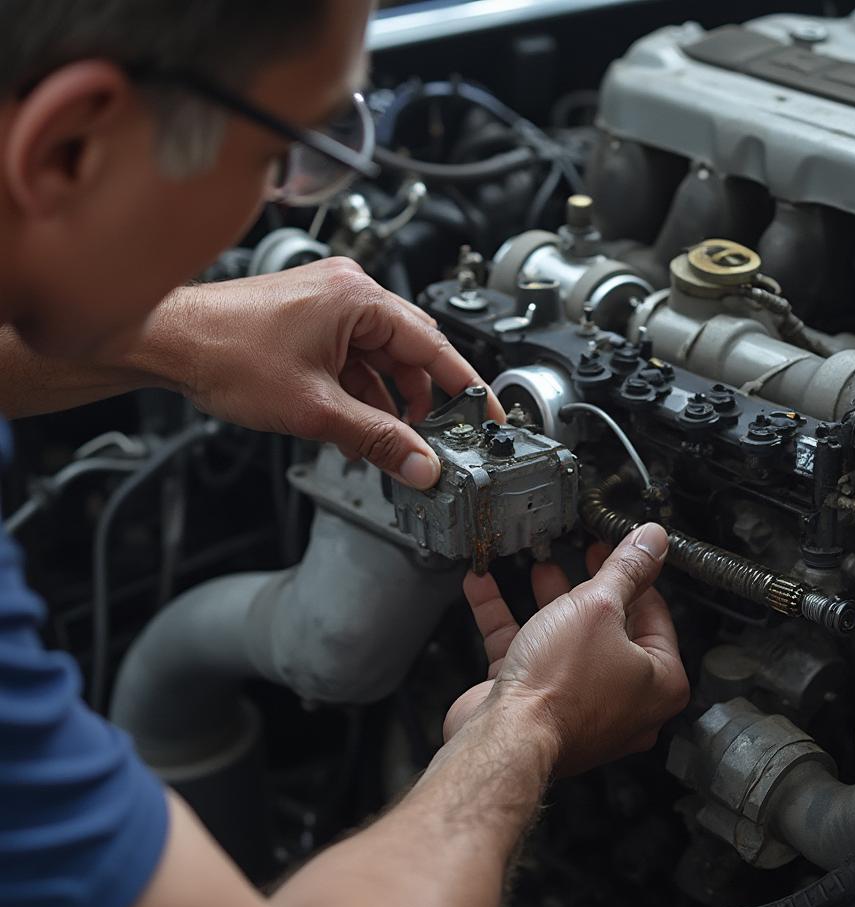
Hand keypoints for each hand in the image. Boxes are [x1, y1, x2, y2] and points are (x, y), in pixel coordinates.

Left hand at [151, 258, 503, 488]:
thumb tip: (420, 464)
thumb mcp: (316, 409)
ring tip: (382, 443)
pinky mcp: (310, 320)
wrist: (166, 342)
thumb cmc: (225, 352)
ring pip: (379, 361)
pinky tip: (354, 428)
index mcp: (359, 298)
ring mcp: (327, 305)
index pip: (433, 344)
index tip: (488, 412)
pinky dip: (358, 393)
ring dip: (384, 403)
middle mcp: (347, 293)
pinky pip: (353, 360)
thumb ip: (378, 440)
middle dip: (418, 402)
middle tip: (430, 440)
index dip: (465, 385)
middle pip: (408, 354)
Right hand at [446, 524, 688, 774]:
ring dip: (550, 600)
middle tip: (588, 555)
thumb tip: (652, 542)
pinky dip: (506, 618)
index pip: (655, 615)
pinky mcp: (537, 704)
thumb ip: (625, 569)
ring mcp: (579, 704)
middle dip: (590, 586)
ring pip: (566, 638)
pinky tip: (484, 587)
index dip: (637, 575)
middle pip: (610, 627)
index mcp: (659, 683)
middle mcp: (624, 699)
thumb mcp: (598, 608)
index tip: (623, 550)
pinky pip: (525, 651)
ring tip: (541, 567)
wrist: (506, 739)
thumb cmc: (560, 690)